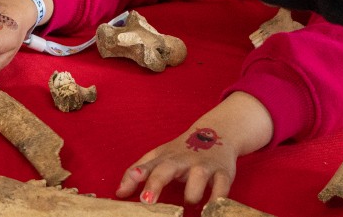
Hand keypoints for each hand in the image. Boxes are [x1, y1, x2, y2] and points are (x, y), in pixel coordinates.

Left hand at [116, 94, 273, 205]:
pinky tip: (211, 208)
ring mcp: (204, 166)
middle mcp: (183, 160)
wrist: (217, 133)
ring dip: (191, 195)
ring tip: (189, 202)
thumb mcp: (160, 157)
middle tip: (147, 201)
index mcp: (165, 158)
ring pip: (197, 179)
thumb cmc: (182, 152)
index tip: (122, 192)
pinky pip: (222, 188)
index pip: (146, 166)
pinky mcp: (224, 173)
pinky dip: (217, 200)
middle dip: (156, 184)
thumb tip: (119, 193)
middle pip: (166, 169)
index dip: (134, 177)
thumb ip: (139, 173)